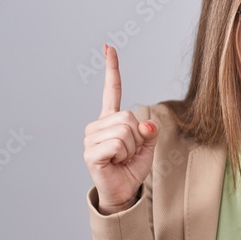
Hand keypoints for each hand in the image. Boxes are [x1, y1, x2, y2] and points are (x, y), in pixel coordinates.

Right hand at [82, 45, 157, 213]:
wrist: (123, 192)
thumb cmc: (131, 168)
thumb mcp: (148, 147)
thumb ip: (150, 132)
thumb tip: (146, 125)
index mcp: (110, 120)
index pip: (111, 90)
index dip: (111, 69)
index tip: (108, 47)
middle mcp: (97, 126)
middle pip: (128, 117)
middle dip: (138, 137)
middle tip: (129, 152)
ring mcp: (91, 138)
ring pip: (125, 131)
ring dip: (132, 148)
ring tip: (122, 159)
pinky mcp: (90, 152)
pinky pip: (117, 144)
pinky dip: (124, 155)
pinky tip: (114, 162)